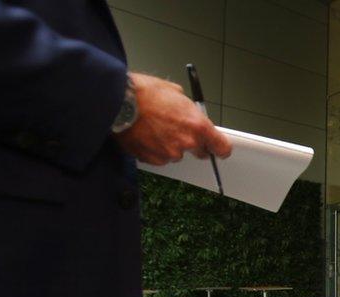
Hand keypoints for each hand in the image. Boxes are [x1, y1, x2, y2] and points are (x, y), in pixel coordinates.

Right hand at [115, 72, 231, 164]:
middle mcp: (186, 143)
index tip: (219, 147)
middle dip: (194, 143)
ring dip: (170, 145)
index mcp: (197, 126)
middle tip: (179, 129)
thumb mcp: (176, 93)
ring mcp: (169, 153)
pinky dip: (155, 149)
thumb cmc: (144, 93)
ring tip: (155, 127)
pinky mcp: (152, 159)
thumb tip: (190, 114)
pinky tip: (145, 134)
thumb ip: (189, 109)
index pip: (221, 147)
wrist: (118, 101)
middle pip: (200, 152)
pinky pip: (159, 157)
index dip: (220, 147)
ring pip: (176, 153)